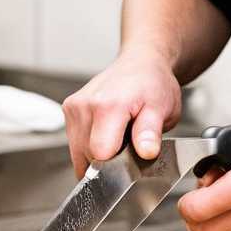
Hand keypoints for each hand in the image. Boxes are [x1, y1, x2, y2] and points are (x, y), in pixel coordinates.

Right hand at [61, 50, 182, 176]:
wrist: (141, 65)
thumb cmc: (153, 86)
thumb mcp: (162, 109)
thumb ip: (151, 132)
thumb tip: (146, 151)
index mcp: (107, 106)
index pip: (100, 154)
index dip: (117, 166)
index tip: (131, 159)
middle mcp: (84, 106)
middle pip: (87, 156)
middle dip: (109, 162)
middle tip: (129, 145)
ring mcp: (73, 108)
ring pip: (79, 153)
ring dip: (98, 155)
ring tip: (118, 137)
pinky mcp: (69, 110)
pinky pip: (75, 143)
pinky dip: (90, 146)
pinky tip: (107, 134)